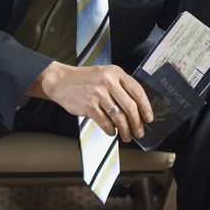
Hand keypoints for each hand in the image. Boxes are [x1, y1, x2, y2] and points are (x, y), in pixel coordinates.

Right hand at [29, 62, 152, 142]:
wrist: (60, 81)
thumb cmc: (84, 80)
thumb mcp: (104, 74)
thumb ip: (120, 86)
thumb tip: (137, 108)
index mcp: (115, 73)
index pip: (137, 91)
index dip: (146, 107)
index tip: (149, 118)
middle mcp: (108, 82)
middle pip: (130, 107)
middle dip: (137, 123)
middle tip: (140, 131)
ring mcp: (98, 94)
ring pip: (119, 117)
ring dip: (125, 130)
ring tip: (127, 136)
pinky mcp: (89, 106)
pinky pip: (105, 123)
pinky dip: (111, 131)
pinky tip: (113, 132)